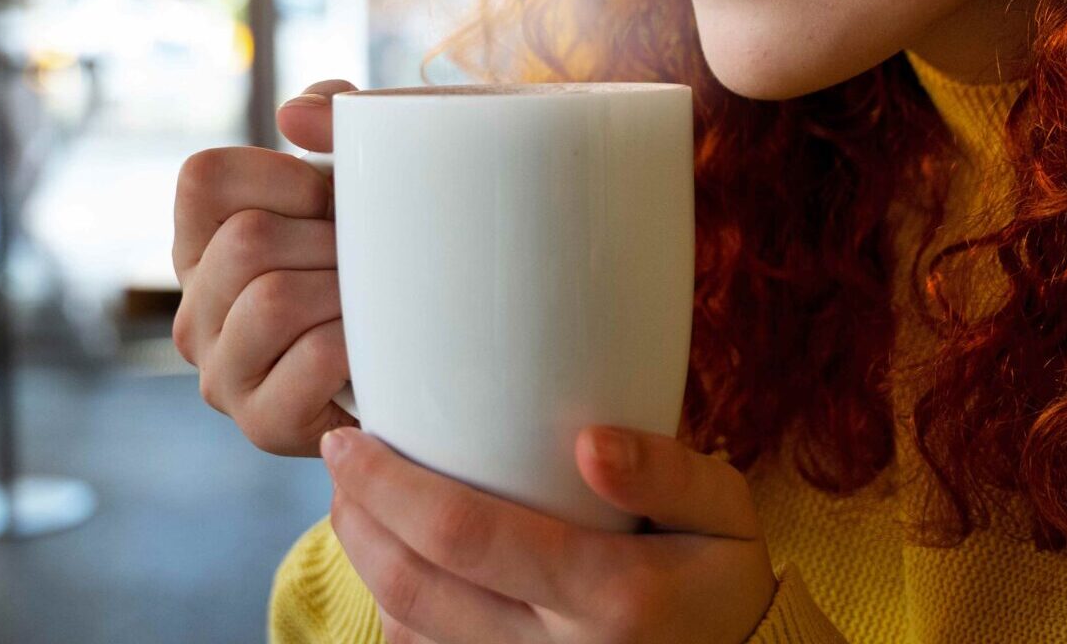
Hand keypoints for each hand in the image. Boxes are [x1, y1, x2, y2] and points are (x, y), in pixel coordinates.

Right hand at [172, 78, 359, 455]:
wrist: (433, 369)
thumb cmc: (386, 259)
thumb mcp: (362, 177)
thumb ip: (333, 120)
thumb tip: (293, 117)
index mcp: (200, 245)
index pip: (204, 178)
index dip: (282, 175)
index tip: (331, 200)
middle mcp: (193, 311)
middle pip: (247, 240)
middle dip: (328, 240)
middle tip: (367, 259)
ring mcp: (221, 374)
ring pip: (274, 299)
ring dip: (345, 291)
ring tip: (373, 299)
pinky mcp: (263, 425)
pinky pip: (314, 357)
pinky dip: (360, 341)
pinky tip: (375, 345)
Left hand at [321, 423, 777, 643]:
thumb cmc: (722, 578)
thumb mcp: (727, 513)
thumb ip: (668, 472)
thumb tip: (590, 443)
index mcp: (610, 594)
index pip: (467, 535)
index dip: (392, 487)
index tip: (349, 441)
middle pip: (415, 586)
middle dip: (358, 520)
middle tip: (340, 466)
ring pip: (408, 630)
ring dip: (366, 563)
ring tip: (359, 504)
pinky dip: (397, 610)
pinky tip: (399, 562)